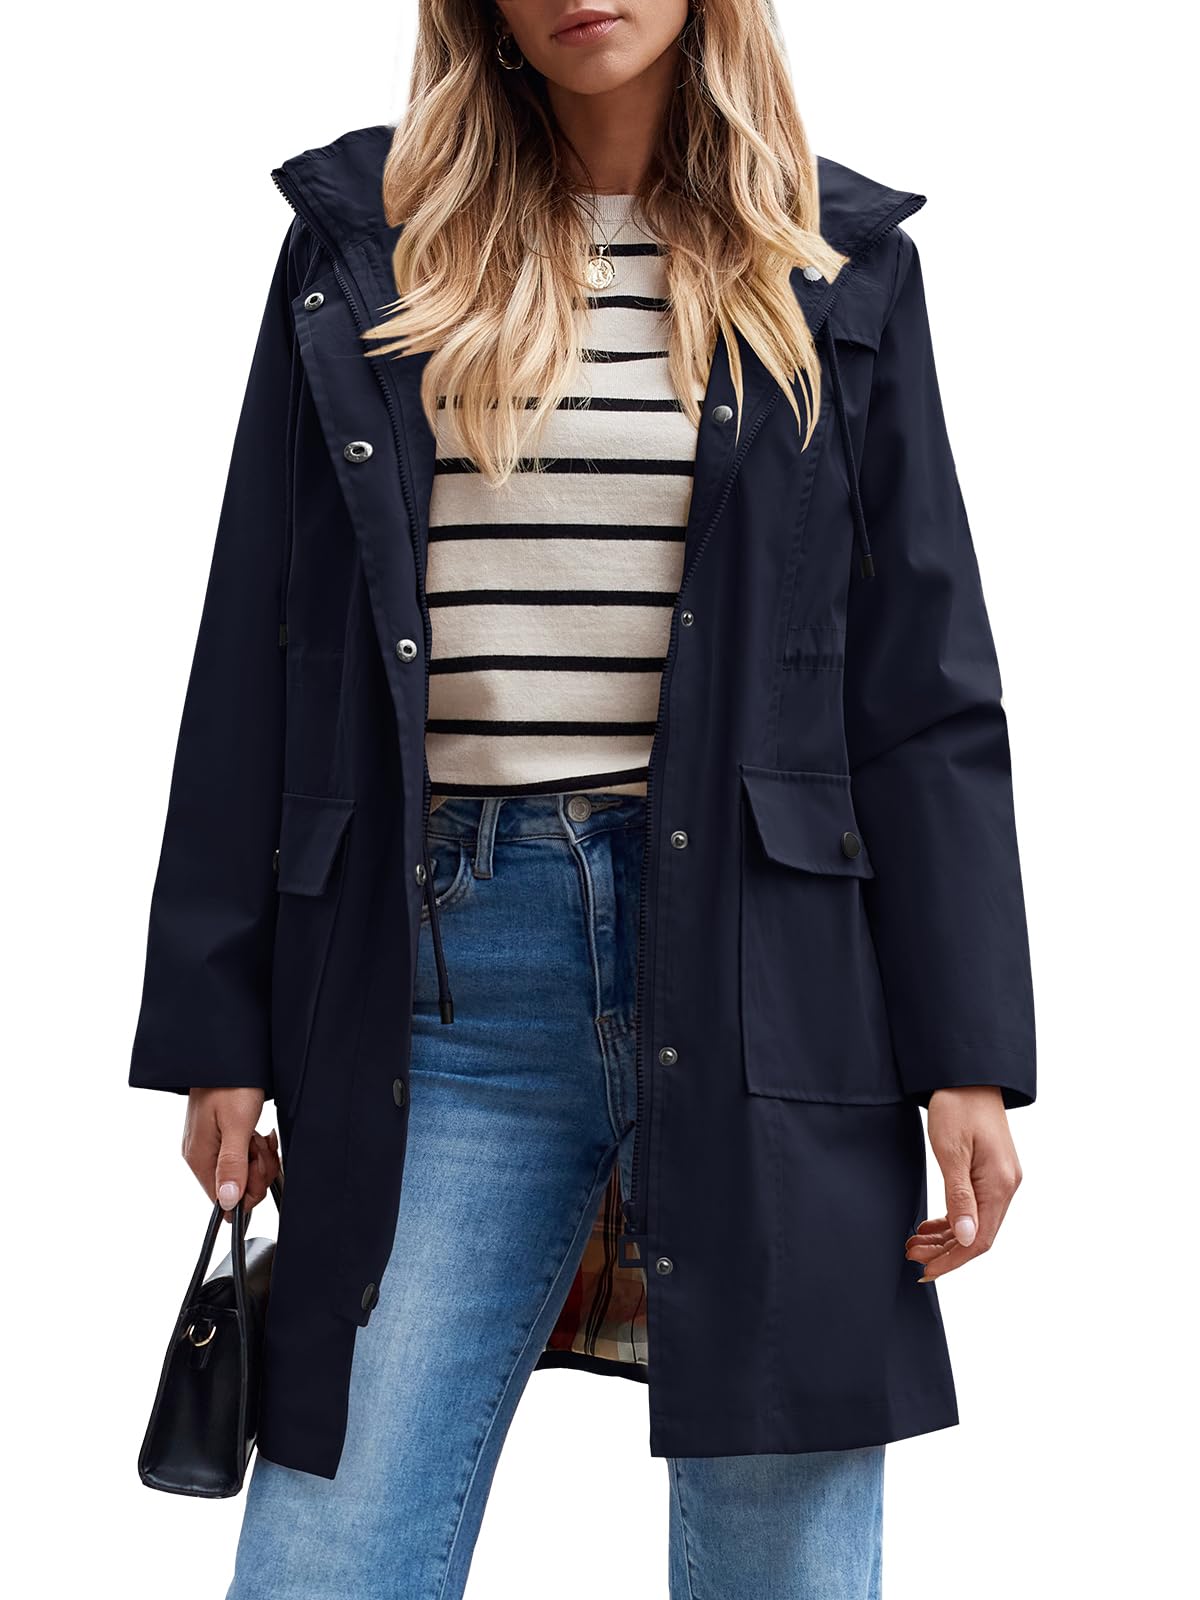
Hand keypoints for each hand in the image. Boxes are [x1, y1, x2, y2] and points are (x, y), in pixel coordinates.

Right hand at [182, 1087, 280, 1222]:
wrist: (229, 1056)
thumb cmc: (231, 1083)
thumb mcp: (237, 1125)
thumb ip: (232, 1165)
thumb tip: (228, 1203)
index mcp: (199, 1158)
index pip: (222, 1201)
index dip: (247, 1191)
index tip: (257, 1165)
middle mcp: (201, 1156)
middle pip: (235, 1189)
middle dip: (257, 1171)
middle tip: (260, 1145)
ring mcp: (210, 1147)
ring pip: (242, 1173)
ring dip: (259, 1158)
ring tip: (259, 1135)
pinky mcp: (221, 1138)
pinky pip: (242, 1158)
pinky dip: (256, 1148)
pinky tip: (259, 1133)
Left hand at [904, 1086, 1021, 1282]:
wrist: (967, 1075)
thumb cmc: (957, 1106)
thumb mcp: (951, 1151)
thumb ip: (959, 1197)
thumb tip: (967, 1240)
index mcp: (1000, 1184)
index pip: (980, 1239)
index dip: (953, 1260)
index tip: (926, 1272)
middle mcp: (1007, 1185)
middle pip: (978, 1235)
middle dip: (944, 1251)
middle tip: (912, 1256)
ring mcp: (1001, 1179)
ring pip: (975, 1222)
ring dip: (946, 1237)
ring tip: (915, 1243)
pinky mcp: (992, 1172)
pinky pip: (974, 1206)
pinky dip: (952, 1219)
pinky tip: (931, 1225)